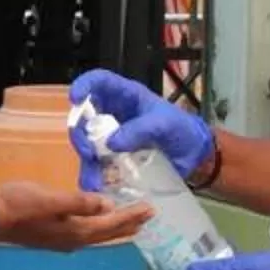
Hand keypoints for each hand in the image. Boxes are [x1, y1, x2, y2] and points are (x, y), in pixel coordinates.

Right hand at [0, 182, 150, 252]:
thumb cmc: (17, 204)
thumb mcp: (49, 199)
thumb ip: (78, 203)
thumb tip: (107, 205)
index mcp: (75, 231)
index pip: (110, 224)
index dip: (131, 216)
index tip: (150, 209)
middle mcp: (72, 240)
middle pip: (107, 233)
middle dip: (128, 224)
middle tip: (148, 216)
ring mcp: (61, 240)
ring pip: (97, 234)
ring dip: (115, 227)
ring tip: (130, 222)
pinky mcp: (52, 235)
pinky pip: (85, 232)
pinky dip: (99, 227)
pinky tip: (97, 223)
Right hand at [68, 68, 213, 191]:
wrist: (193, 156)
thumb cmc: (181, 129)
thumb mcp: (165, 124)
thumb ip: (140, 130)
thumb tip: (111, 143)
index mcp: (125, 96)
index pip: (99, 82)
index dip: (84, 85)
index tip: (75, 99)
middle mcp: (113, 115)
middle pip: (84, 117)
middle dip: (80, 133)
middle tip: (88, 151)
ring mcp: (112, 137)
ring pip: (87, 144)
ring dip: (86, 161)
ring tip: (94, 179)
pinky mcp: (114, 158)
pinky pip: (97, 166)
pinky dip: (93, 177)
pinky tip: (95, 188)